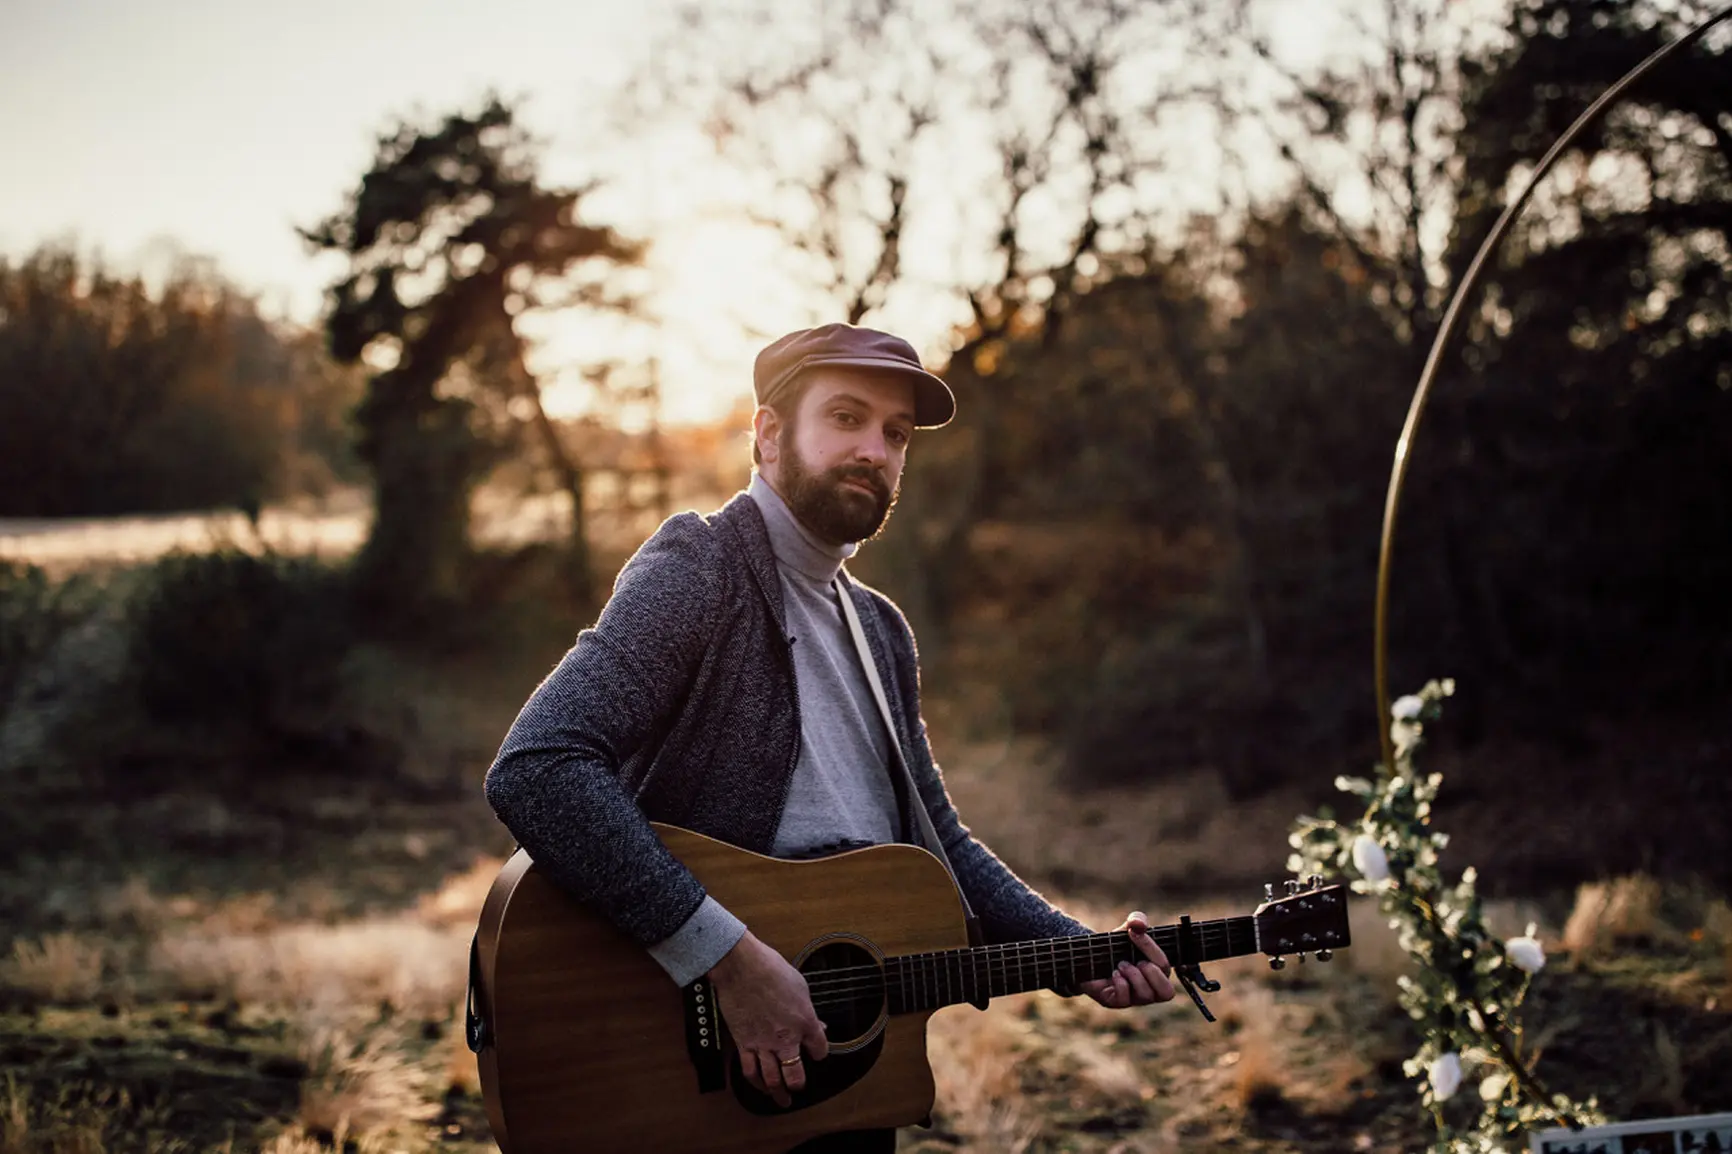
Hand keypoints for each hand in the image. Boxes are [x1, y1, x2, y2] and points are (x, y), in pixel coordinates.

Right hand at [706, 931, 829, 1106]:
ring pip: (772, 1080)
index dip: (821, 1053)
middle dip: (799, 1084)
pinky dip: (756, 1083)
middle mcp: (785, 1038)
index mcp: (804, 1022)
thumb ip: (808, 1011)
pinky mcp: (743, 1043)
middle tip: (799, 1087)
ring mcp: (763, 1044)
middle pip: (796, 1075)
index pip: (820, 1049)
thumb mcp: (801, 987)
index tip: (818, 1052)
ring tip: (782, 1099)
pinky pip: (750, 1071)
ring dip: (779, 1093)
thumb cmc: (770, 970)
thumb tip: (816, 1024)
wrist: (741, 967)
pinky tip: (760, 1086)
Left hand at [1080, 911, 1175, 1008]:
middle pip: (1167, 992)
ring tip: (1121, 965)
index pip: (1166, 967)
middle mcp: (1150, 988)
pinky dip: (1120, 983)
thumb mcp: (1127, 930)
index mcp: (1157, 972)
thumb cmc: (1116, 946)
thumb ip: (1137, 920)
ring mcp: (1134, 998)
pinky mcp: (1117, 1001)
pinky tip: (1113, 974)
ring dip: (1134, 975)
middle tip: (1138, 962)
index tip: (1134, 933)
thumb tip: (1139, 924)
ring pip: (1146, 995)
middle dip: (1152, 973)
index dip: (1151, 949)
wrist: (1091, 957)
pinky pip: (1125, 999)